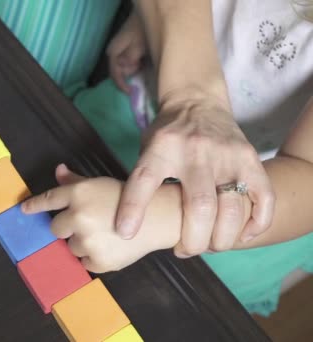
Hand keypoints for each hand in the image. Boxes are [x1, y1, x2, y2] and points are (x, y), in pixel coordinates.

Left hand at [21, 164, 177, 272]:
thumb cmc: (128, 198)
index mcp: (78, 194)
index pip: (48, 200)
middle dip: (67, 227)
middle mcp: (79, 216)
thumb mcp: (100, 184)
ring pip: (70, 247)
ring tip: (104, 234)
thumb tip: (57, 170)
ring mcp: (87, 240)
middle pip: (55, 229)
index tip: (23, 210)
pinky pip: (84, 263)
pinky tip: (110, 246)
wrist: (158, 218)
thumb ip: (75, 181)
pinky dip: (93, 257)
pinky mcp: (98, 261)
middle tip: (89, 223)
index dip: (34, 206)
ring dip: (82, 243)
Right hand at [107, 11, 146, 92]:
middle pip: (120, 73)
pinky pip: (129, 64)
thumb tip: (126, 70)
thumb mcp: (138, 44)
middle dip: (130, 74)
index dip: (122, 85)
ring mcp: (119, 53)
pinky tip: (142, 61)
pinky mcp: (126, 52)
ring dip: (134, 69)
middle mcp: (114, 54)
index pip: (114, 74)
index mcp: (113, 53)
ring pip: (125, 69)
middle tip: (141, 66)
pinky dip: (136, 66)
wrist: (145, 15)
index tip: (132, 92)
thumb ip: (130, 57)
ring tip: (143, 61)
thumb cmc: (141, 29)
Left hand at [115, 93, 274, 255]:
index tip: (126, 233)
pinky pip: (263, 198)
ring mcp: (227, 155)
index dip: (133, 209)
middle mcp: (195, 151)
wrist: (196, 100)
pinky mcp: (250, 158)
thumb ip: (142, 182)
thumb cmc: (167, 135)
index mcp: (161, 148)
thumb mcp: (146, 149)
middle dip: (192, 241)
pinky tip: (240, 236)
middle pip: (199, 207)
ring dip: (221, 239)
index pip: (143, 179)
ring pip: (231, 209)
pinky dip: (256, 224)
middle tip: (183, 250)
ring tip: (209, 246)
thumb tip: (130, 228)